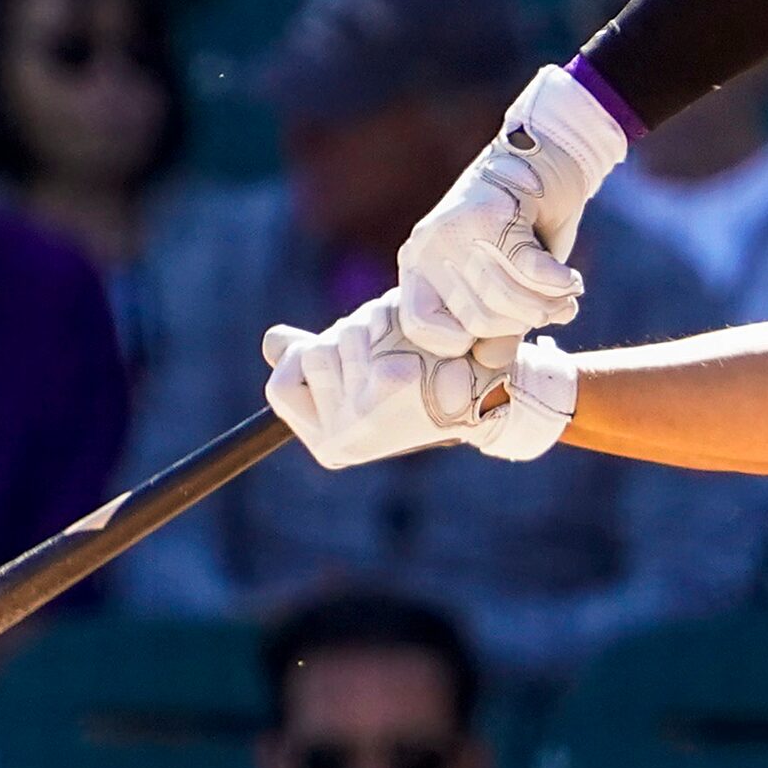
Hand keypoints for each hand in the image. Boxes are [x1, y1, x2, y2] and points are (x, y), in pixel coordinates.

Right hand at [262, 293, 576, 469]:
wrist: (496, 397)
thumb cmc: (428, 389)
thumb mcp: (363, 379)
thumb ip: (313, 364)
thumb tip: (272, 342)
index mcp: (332, 445)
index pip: (281, 388)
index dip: (305, 363)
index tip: (350, 367)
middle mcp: (342, 438)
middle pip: (312, 352)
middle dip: (352, 338)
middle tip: (397, 356)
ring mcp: (362, 414)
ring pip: (342, 334)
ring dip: (376, 325)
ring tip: (414, 350)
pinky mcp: (388, 386)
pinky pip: (364, 326)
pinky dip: (389, 321)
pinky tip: (421, 345)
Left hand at [396, 64, 627, 357]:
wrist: (545, 157)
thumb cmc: (524, 231)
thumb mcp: (500, 283)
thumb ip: (493, 326)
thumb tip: (491, 368)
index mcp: (418, 266)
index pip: (419, 327)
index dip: (458, 343)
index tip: (491, 337)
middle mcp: (427, 247)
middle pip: (475, 318)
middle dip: (522, 321)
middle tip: (553, 312)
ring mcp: (456, 229)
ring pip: (502, 296)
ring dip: (545, 304)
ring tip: (566, 297)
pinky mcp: (492, 212)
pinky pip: (527, 268)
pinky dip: (556, 282)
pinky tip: (571, 281)